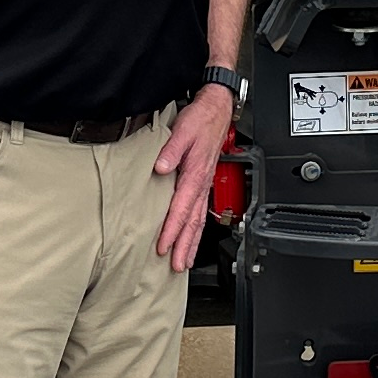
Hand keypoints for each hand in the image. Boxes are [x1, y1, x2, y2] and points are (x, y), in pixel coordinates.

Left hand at [153, 79, 238, 270]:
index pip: (181, 209)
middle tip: (176, 266)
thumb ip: (171, 150)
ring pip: (198, 221)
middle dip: (184, 246)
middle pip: (193, 222)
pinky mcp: (203, 184)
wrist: (217, 111)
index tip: (163, 247)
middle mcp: (201, 184)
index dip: (172, 230)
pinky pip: (200, 213)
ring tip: (184, 262)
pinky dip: (196, 231)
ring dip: (191, 243)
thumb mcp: (183, 130)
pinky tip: (191, 240)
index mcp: (195, 174)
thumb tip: (160, 167)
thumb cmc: (200, 120)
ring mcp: (204, 186)